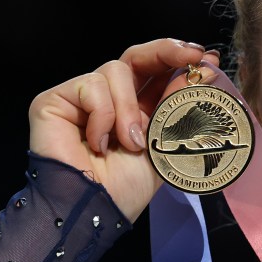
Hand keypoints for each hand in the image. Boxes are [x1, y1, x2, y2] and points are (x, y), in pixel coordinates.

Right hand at [28, 38, 221, 220]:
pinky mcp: (55, 100)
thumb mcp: (164, 143)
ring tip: (129, 143)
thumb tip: (206, 70)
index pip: (154, 72)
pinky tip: (99, 144)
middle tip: (190, 55)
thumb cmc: (126, 188)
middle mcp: (108, 100)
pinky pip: (90, 86)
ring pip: (116, 70)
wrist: (95, 210)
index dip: (177, 58)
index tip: (204, 57)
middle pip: (135, 56)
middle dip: (166, 51)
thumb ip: (180, 105)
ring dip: (128, 108)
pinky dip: (102, 116)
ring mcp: (81, 98)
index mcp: (136, 110)